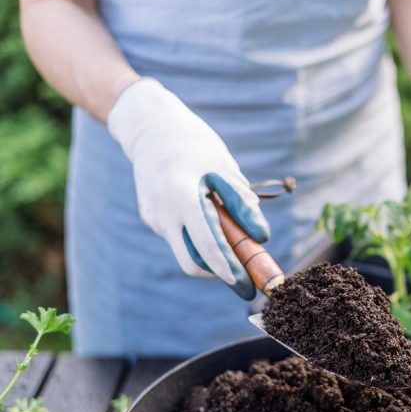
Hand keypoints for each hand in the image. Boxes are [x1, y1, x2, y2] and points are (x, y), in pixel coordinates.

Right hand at [107, 78, 268, 299]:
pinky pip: (179, 236)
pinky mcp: (150, 217)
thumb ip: (240, 202)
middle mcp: (162, 213)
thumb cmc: (193, 142)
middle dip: (220, 274)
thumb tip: (260, 235)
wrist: (149, 126)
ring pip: (186, 251)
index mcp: (181, 197)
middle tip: (245, 280)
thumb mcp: (223, 166)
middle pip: (192, 262)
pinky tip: (211, 221)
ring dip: (211, 256)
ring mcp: (153, 217)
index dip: (228, 269)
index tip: (247, 284)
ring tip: (236, 246)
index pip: (207, 245)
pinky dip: (199, 238)